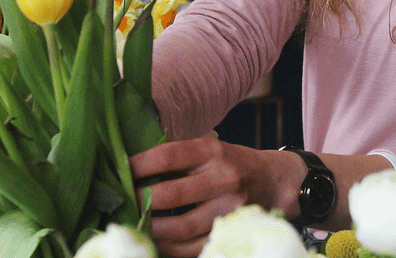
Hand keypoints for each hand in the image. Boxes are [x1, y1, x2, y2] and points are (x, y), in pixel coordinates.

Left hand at [129, 136, 302, 256]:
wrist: (275, 182)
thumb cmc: (232, 163)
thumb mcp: (210, 148)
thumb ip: (178, 157)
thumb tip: (132, 167)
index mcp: (212, 152)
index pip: (168, 156)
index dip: (139, 164)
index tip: (120, 170)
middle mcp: (223, 178)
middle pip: (171, 194)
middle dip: (139, 200)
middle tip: (121, 203)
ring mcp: (230, 208)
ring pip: (181, 227)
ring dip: (152, 229)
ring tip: (135, 225)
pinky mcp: (232, 231)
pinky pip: (195, 247)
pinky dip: (171, 248)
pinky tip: (157, 241)